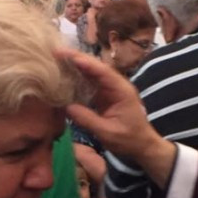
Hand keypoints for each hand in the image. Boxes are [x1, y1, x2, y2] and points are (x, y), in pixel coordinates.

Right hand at [59, 49, 167, 163]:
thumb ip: (87, 119)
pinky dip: (77, 78)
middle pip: (95, 67)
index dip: (85, 62)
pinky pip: (89, 83)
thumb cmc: (128, 140)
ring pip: (91, 72)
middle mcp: (116, 85)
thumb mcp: (107, 132)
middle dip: (76, 58)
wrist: (141, 146)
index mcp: (121, 90)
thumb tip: (66, 107)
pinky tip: (64, 74)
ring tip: (56, 58)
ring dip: (75, 65)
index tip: (68, 55)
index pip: (103, 72)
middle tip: (56, 51)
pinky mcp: (104, 95)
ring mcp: (110, 89)